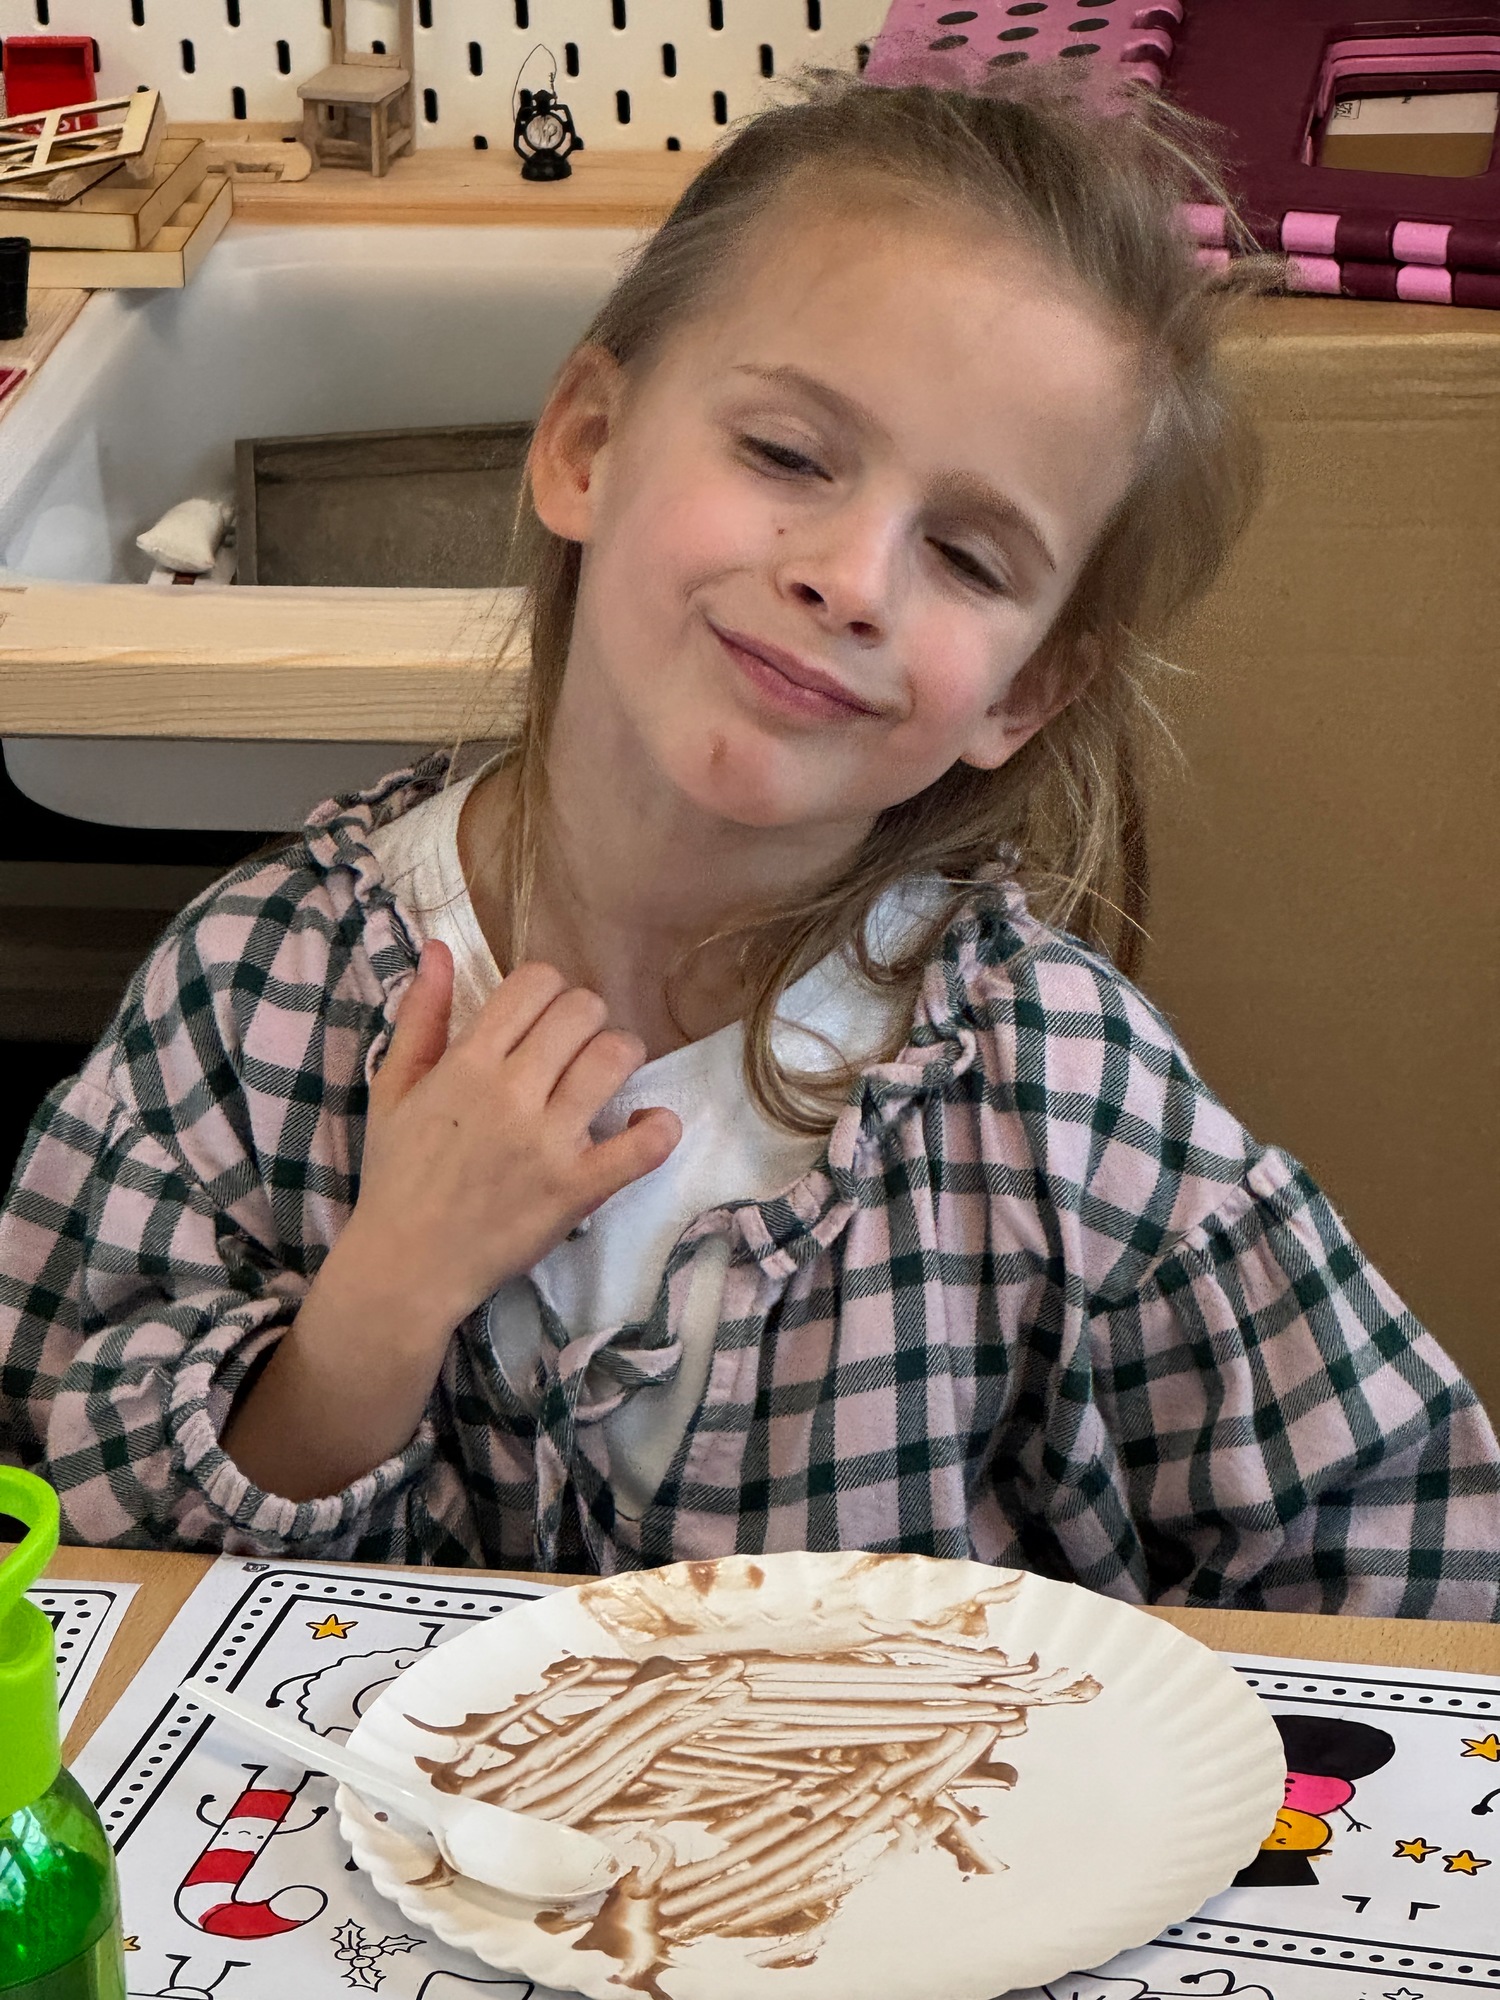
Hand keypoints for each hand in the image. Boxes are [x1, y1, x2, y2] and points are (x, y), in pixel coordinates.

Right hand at [337, 942, 681, 1341]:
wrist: (405, 1264)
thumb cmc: (399, 1174)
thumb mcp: (393, 1089)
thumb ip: (420, 1017)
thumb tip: (437, 949)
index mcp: (467, 1064)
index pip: (535, 983)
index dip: (549, 989)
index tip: (543, 1017)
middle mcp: (512, 1093)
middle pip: (583, 1012)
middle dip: (586, 1020)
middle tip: (574, 1049)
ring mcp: (549, 1141)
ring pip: (617, 1058)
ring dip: (621, 1057)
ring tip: (604, 1079)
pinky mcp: (578, 1188)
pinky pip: (644, 1146)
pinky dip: (658, 1130)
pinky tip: (645, 1126)